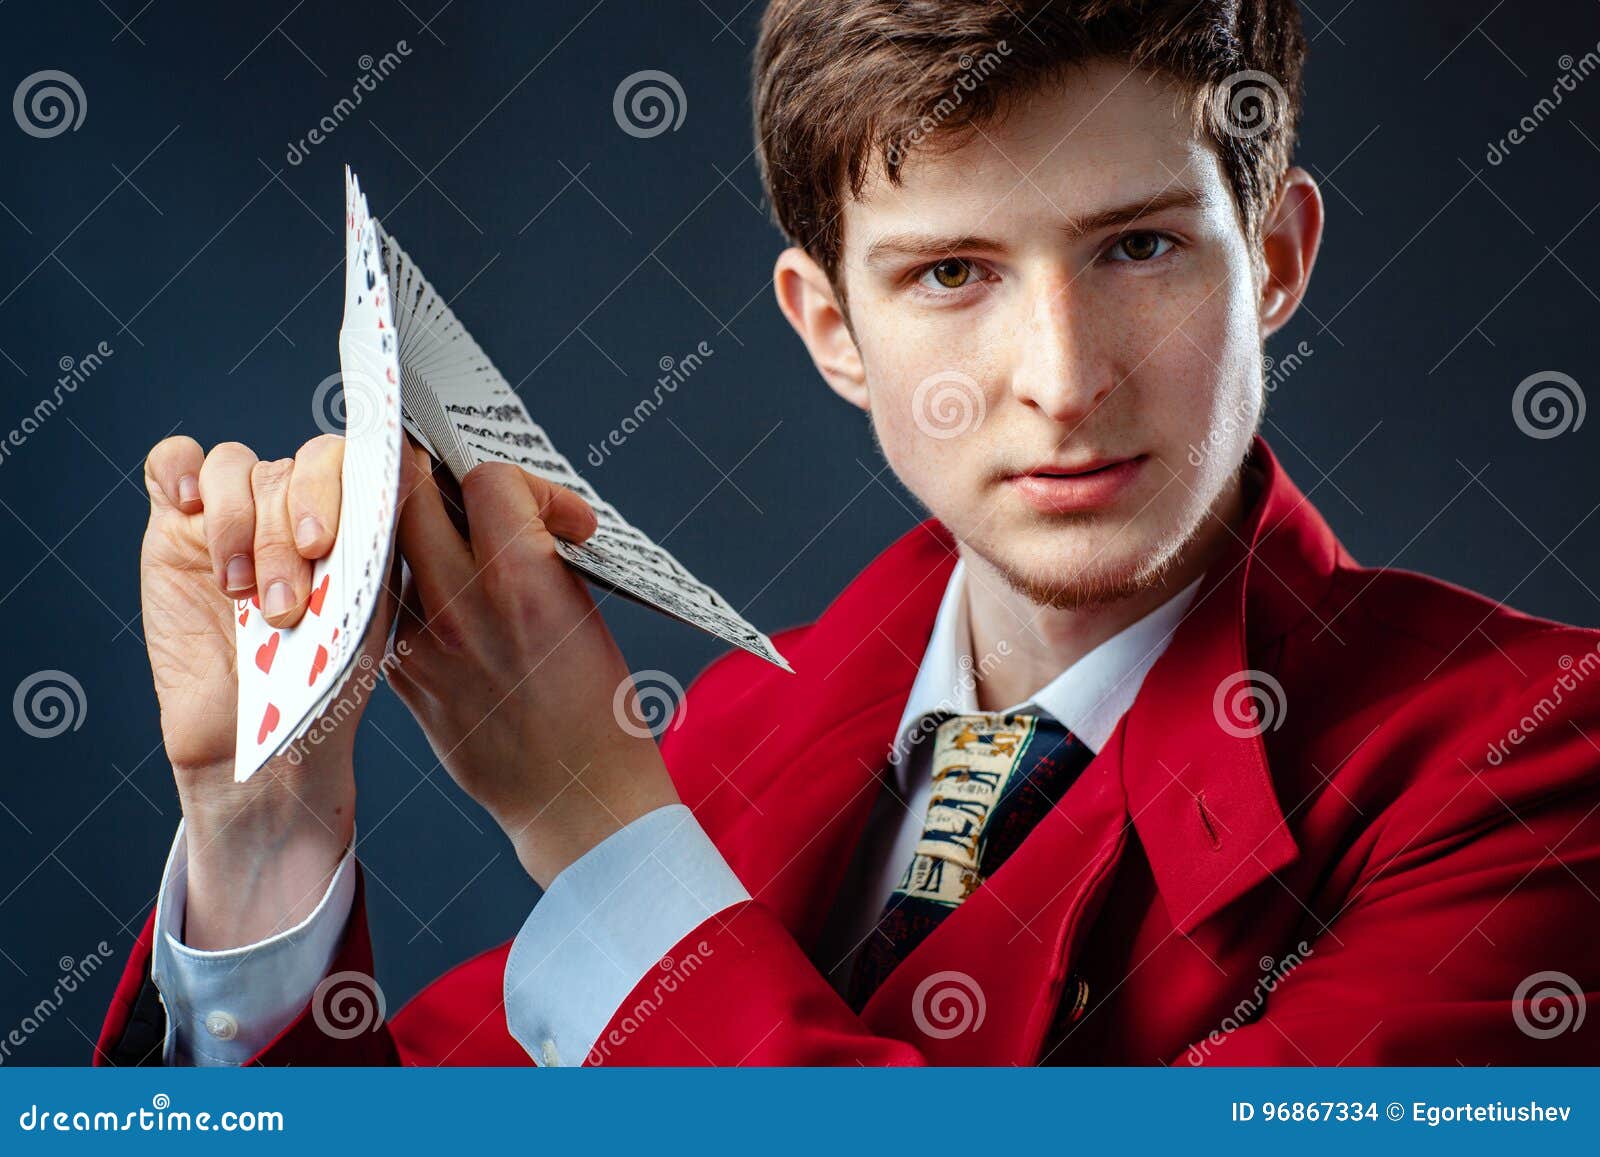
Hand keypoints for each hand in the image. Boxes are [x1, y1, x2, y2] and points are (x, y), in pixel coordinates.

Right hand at [139, 433, 416, 946]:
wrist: (268, 743)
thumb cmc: (328, 684)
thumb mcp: (366, 616)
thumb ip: (382, 547)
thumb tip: (408, 472)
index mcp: (356, 517)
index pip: (354, 460)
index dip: (342, 487)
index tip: (330, 544)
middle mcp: (300, 505)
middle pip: (296, 467)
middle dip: (291, 527)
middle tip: (291, 594)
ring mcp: (240, 510)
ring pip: (237, 471)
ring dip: (240, 526)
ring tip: (246, 595)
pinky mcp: (179, 526)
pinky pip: (176, 464)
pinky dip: (179, 470)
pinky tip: (187, 502)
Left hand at [387, 448, 679, 887]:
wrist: (574, 797)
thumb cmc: (596, 708)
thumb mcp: (579, 610)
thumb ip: (533, 552)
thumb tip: (500, 509)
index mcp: (519, 581)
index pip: (489, 480)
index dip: (526, 485)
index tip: (556, 516)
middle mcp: (457, 604)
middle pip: (413, 496)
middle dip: (445, 484)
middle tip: (473, 496)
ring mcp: (419, 642)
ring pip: (392, 547)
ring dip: (423, 537)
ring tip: (465, 553)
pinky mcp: (400, 675)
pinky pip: (391, 603)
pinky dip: (417, 590)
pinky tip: (455, 608)